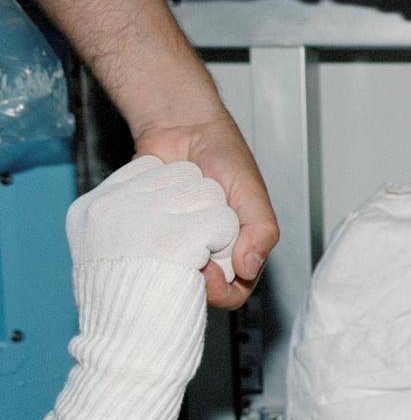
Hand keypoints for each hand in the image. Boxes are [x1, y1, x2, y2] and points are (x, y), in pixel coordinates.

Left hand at [134, 114, 278, 309]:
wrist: (181, 127)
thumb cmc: (224, 157)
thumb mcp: (251, 193)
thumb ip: (260, 230)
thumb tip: (250, 267)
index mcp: (238, 251)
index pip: (234, 292)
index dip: (222, 290)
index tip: (208, 268)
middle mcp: (207, 253)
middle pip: (199, 291)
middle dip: (190, 279)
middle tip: (180, 255)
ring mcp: (175, 245)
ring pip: (168, 276)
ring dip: (166, 261)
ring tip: (164, 236)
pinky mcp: (148, 233)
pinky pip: (141, 253)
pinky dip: (142, 245)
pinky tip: (146, 228)